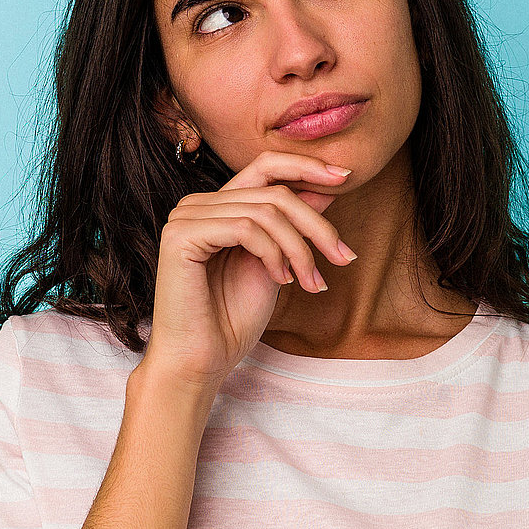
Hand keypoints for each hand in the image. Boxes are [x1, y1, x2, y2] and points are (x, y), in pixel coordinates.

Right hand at [140, 150, 357, 390]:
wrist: (200, 362)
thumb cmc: (232, 321)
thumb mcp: (277, 264)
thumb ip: (293, 227)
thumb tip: (327, 189)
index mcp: (217, 207)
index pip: (265, 167)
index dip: (306, 166)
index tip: (346, 176)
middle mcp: (197, 205)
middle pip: (275, 192)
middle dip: (317, 226)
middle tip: (344, 258)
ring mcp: (186, 217)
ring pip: (266, 211)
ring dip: (300, 249)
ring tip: (311, 282)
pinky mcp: (181, 235)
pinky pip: (246, 227)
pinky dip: (273, 254)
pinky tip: (280, 280)